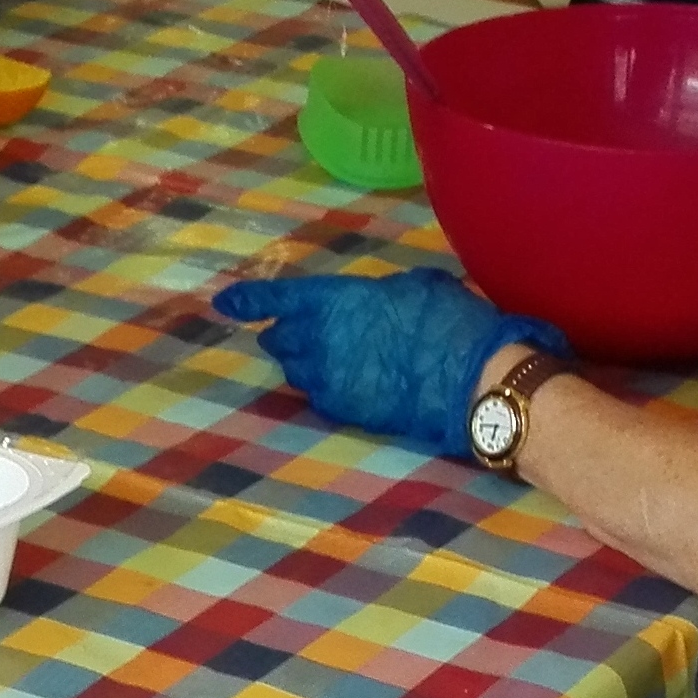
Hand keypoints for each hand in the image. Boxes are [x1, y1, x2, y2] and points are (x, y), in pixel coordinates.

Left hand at [213, 268, 564, 458]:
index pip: (277, 299)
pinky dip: (324, 387)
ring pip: (296, 370)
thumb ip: (377, 295)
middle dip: (285, 333)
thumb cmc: (451, 322)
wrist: (472, 380)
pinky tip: (346, 382)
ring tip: (327, 357)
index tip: (225, 302)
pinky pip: (317, 396)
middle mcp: (319, 340)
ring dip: (303, 362)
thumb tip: (372, 302)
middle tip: (296, 331)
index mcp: (334, 300)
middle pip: (281, 338)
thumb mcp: (415, 286)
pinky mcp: (343, 410)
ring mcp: (327, 380)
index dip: (248, 299)